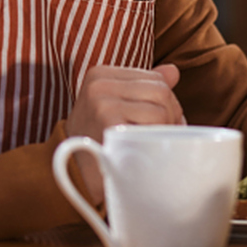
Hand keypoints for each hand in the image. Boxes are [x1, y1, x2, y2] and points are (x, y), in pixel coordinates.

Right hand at [62, 62, 184, 202]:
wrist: (74, 176)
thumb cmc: (100, 140)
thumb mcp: (116, 106)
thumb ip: (143, 87)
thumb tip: (173, 71)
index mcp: (101, 75)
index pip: (156, 78)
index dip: (167, 104)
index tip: (159, 124)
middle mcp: (99, 85)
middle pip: (162, 92)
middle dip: (171, 117)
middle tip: (159, 137)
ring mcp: (102, 103)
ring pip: (161, 109)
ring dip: (165, 130)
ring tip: (150, 144)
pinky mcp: (109, 124)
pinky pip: (154, 125)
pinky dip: (157, 140)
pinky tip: (143, 151)